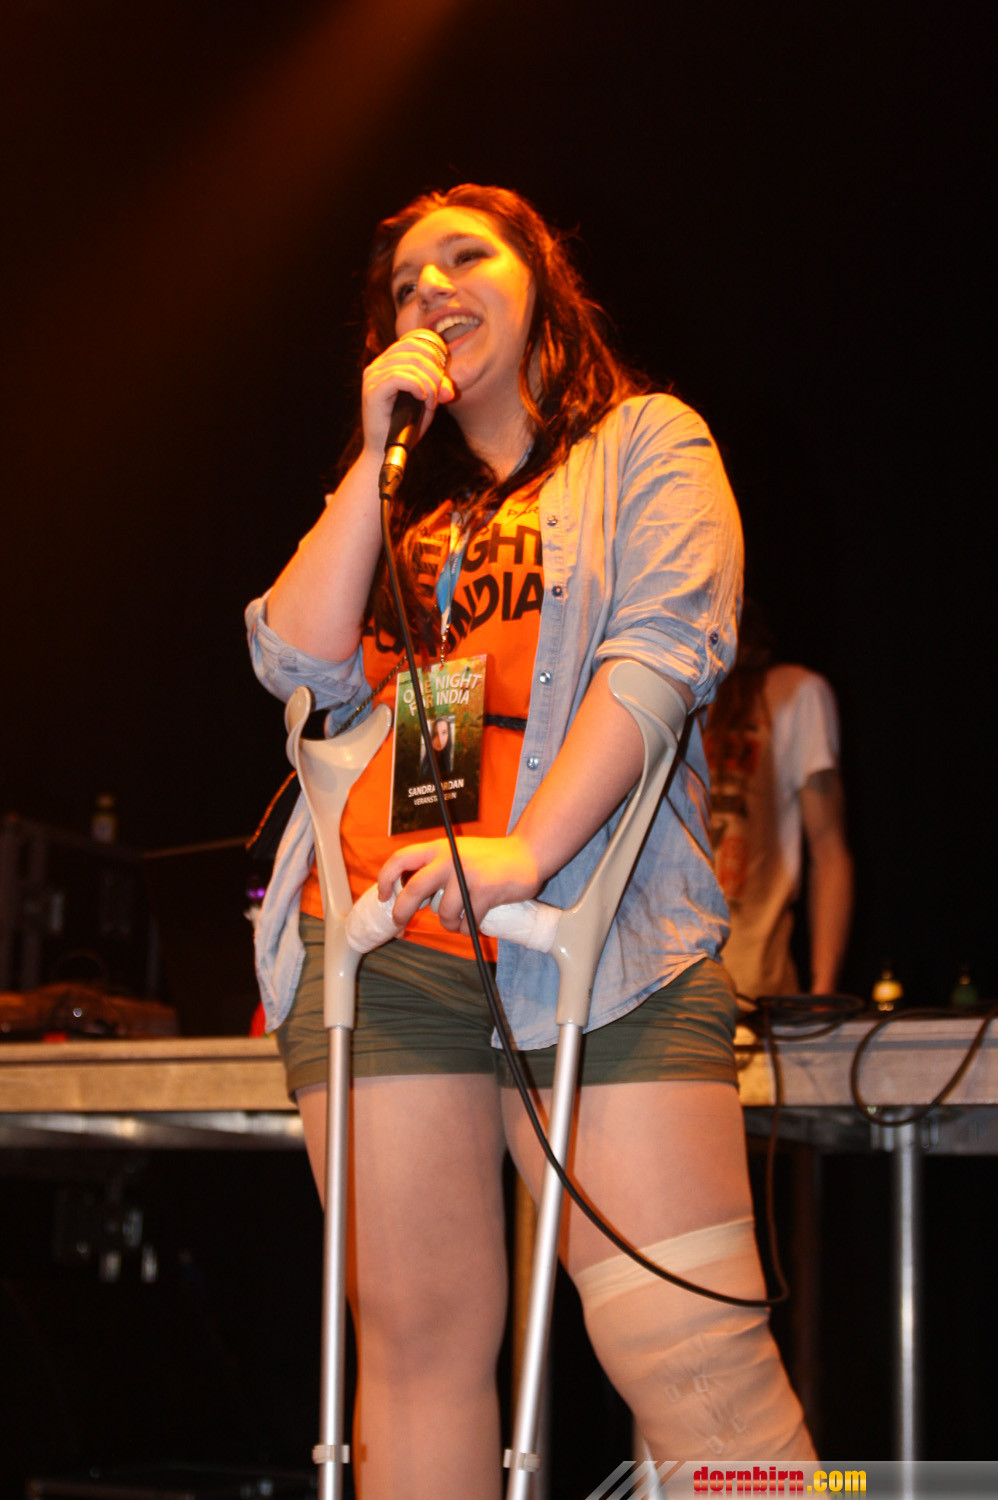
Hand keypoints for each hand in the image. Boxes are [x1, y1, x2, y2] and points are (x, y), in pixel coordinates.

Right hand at [360, 330, 455, 458]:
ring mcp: (372, 378)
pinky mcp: (373, 392)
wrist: (385, 452)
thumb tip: (450, 387)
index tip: (442, 379)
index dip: (434, 355)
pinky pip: (401, 378)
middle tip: (440, 394)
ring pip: (410, 364)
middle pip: (414, 351)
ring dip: (429, 384)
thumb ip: (439, 388)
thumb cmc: (405, 427)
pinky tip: (424, 400)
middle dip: (435, 372)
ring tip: (432, 402)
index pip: (414, 342)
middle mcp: (376, 366)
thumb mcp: (428, 402)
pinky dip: (418, 388)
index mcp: (387, 363)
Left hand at [377, 834, 541, 934]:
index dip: (385, 878)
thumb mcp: (457, 853)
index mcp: (438, 848)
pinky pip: (467, 920)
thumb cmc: (490, 859)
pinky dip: (467, 927)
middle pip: (414, 889)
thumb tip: (413, 897)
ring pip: (443, 911)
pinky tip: (472, 923)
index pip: (401, 858)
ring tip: (456, 922)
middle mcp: (449, 858)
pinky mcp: (485, 890)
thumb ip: (437, 868)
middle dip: (402, 911)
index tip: (382, 896)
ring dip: (448, 924)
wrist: (528, 853)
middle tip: (400, 923)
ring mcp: (467, 874)